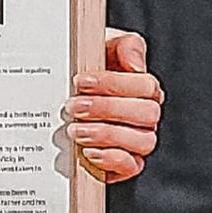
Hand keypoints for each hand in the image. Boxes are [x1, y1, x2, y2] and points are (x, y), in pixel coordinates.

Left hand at [64, 29, 163, 183]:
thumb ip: (124, 46)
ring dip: (106, 134)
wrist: (64, 90)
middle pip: (147, 114)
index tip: (81, 81)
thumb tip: (135, 65)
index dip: (113, 84)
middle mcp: (146, 115)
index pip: (145, 86)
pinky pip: (132, 166)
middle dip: (106, 109)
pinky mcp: (125, 164)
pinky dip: (112, 159)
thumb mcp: (103, 45)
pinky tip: (88, 151)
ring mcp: (138, 140)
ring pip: (144, 141)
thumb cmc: (87, 68)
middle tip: (73, 106)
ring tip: (75, 129)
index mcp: (145, 86)